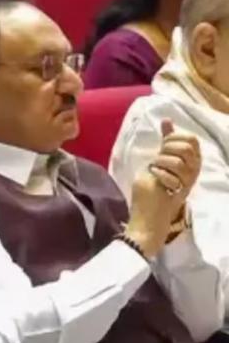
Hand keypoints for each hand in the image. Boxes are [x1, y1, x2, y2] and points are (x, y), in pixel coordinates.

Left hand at [126, 119, 200, 257]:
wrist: (148, 222)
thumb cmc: (152, 193)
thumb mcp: (159, 163)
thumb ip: (165, 143)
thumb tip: (167, 120)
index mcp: (191, 164)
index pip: (192, 140)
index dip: (174, 138)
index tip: (162, 148)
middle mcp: (194, 173)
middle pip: (186, 147)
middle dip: (166, 150)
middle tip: (157, 163)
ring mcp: (188, 183)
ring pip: (177, 160)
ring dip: (159, 163)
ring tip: (155, 174)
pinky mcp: (178, 192)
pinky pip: (170, 175)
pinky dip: (158, 175)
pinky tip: (155, 181)